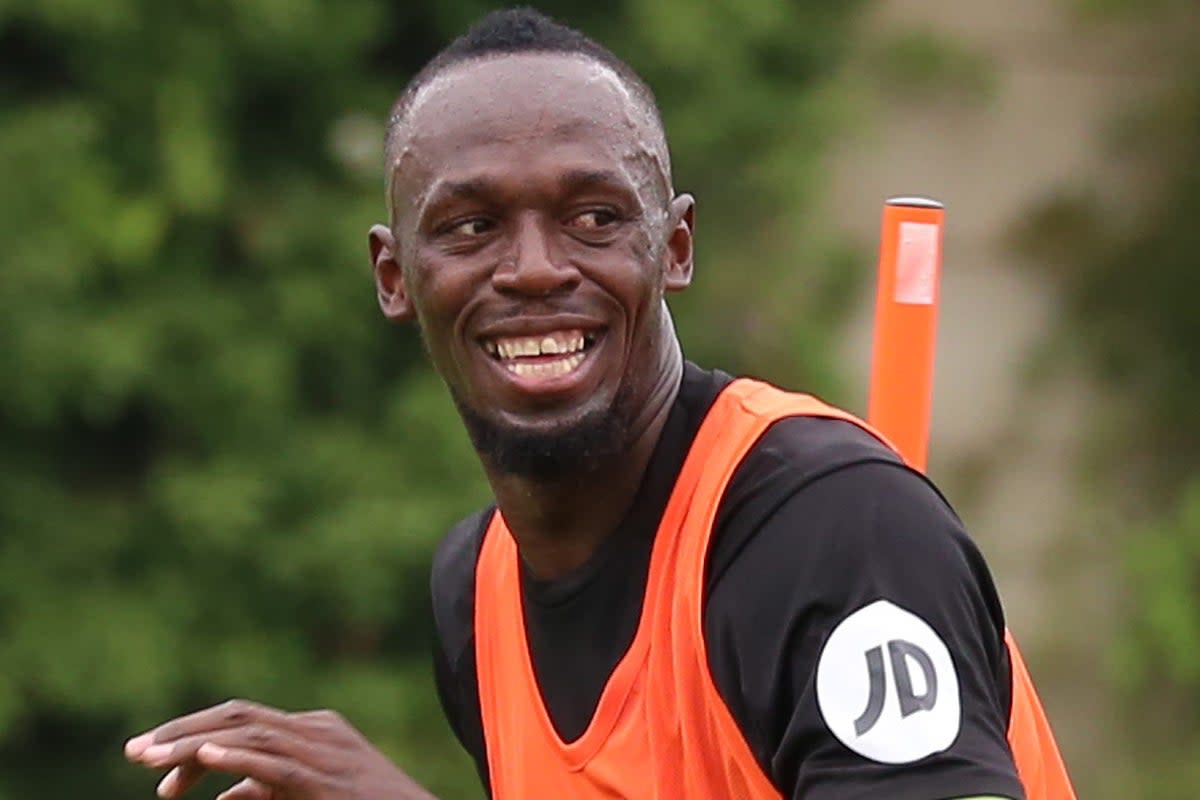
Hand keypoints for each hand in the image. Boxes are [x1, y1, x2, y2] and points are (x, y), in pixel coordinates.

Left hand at [124, 699, 437, 799]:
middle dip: (181, 733)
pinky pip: (276, 764)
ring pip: (249, 734)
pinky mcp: (327, 782)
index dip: (191, 736)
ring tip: (151, 760)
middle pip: (237, 717)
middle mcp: (317, 731)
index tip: (151, 763)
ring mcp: (325, 752)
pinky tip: (203, 760)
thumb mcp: (307, 795)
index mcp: (313, 729)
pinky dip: (237, 759)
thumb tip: (224, 796)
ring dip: (193, 746)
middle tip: (133, 752)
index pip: (240, 721)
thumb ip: (266, 790)